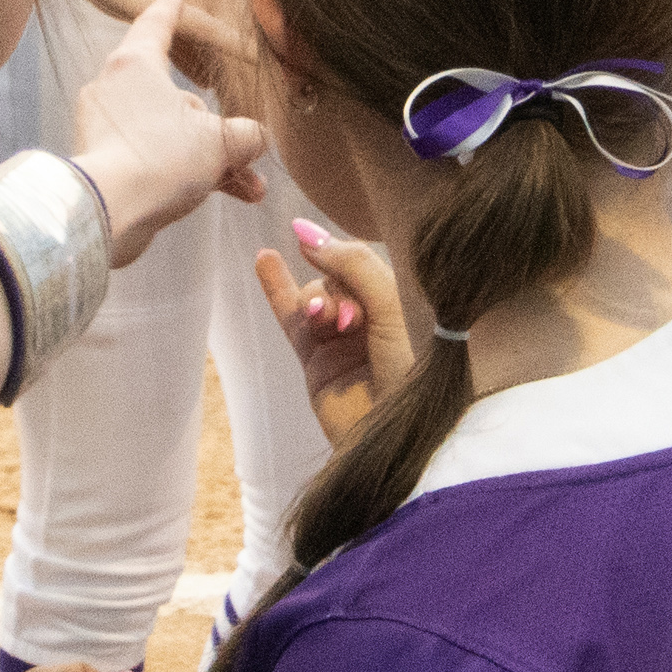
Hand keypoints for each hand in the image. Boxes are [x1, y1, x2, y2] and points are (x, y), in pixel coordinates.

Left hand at [71, 0, 267, 265]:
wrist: (107, 213)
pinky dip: (182, 173)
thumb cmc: (162, 159)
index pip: (157, 24)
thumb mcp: (221, 142)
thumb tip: (255, 138)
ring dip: (209, 159)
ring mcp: (103, 127)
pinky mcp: (100, 162)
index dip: (172, 11)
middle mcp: (114, 88)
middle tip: (246, 147)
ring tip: (248, 188)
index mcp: (136, 63)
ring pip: (168, 134)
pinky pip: (152, 158)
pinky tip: (222, 196)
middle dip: (217, 128)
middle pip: (175, 96)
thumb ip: (247, 135)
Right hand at [255, 216, 412, 445]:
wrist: (391, 438)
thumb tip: (305, 234)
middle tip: (347, 321)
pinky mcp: (316, 363)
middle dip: (333, 292)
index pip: (362, 261)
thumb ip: (353, 267)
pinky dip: (277, 290)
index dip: (339, 253)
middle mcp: (372, 318)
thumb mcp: (390, 308)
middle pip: (334, 280)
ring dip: (313, 303)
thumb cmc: (406, 371)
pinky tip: (264, 259)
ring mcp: (342, 340)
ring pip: (313, 299)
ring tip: (323, 324)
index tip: (303, 233)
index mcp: (402, 303)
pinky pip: (292, 320)